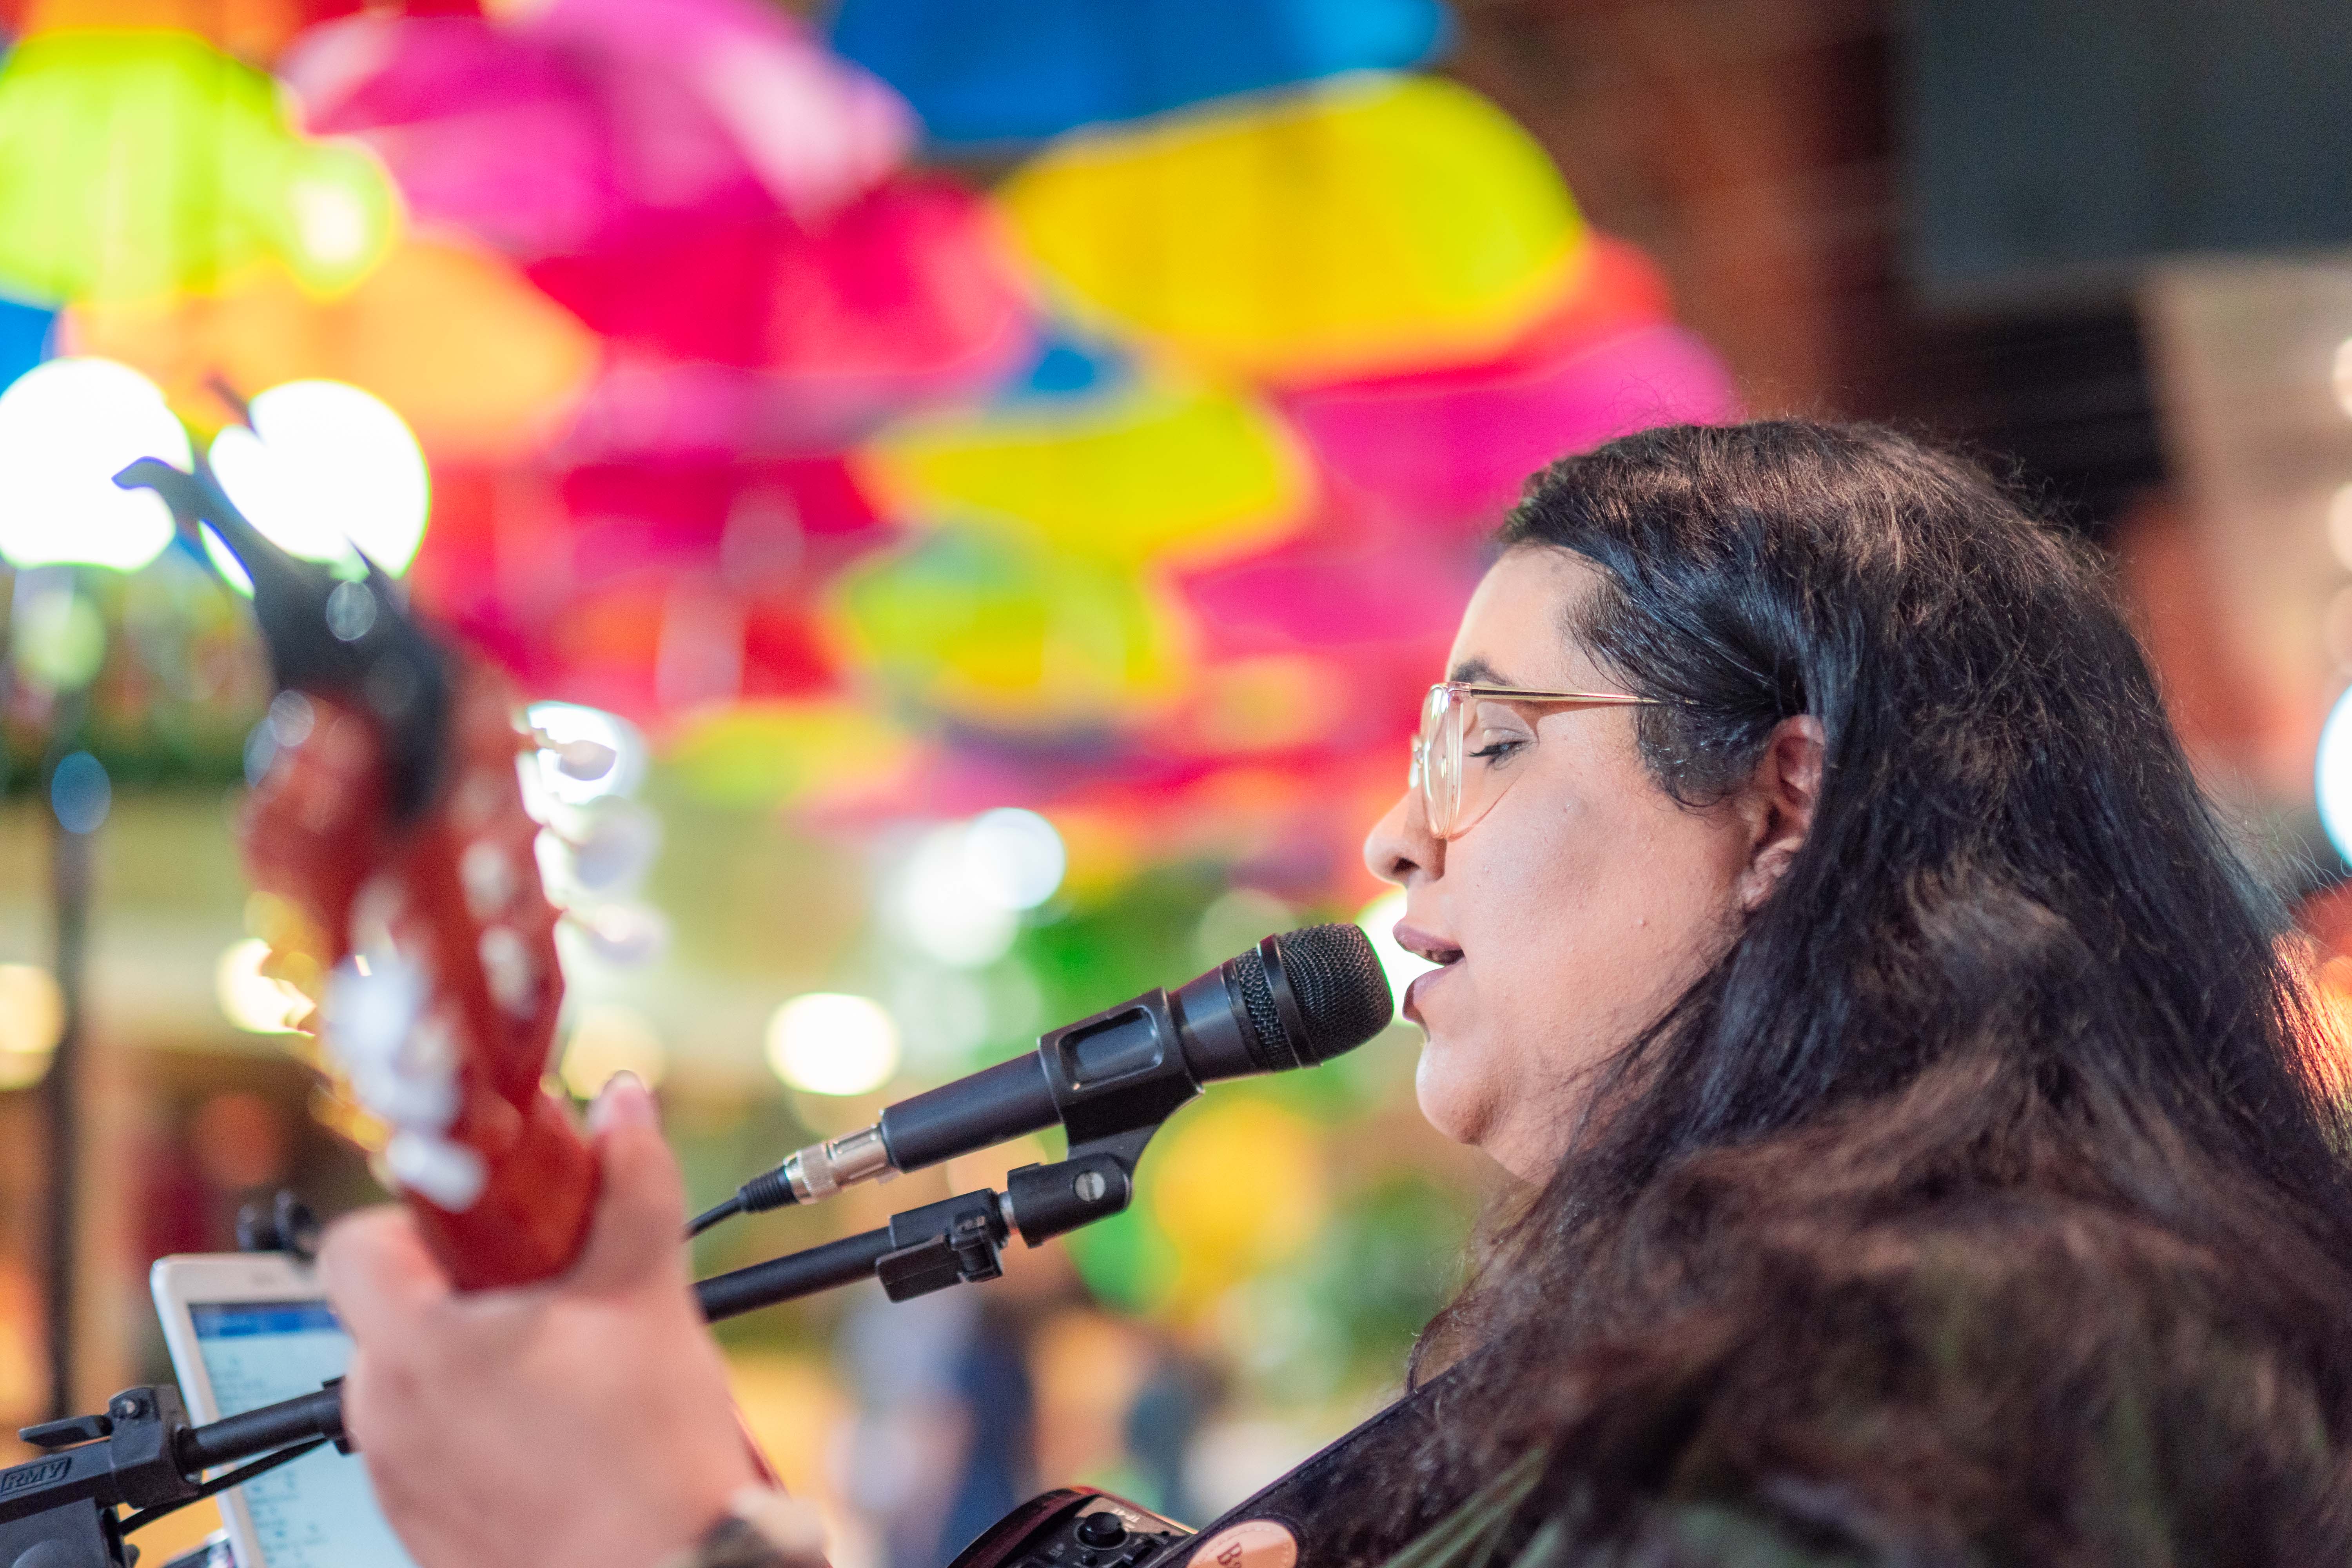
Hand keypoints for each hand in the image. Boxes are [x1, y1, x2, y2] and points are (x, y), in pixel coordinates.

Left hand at [320, 1075, 762, 1567]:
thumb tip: (626, 1105)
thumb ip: (632, 1182)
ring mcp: (394, 1479)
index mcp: (418, 1346)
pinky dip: (473, 1429)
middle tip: (543, 1295)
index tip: (482, 1230)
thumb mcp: (647, 1292)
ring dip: (468, 1362)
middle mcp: (382, 1414)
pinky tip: (549, 1434)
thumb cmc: (650, 1453)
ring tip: (559, 1370)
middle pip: (387, 1314)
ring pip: (409, 1382)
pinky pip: (425, 1448)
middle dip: (461, 1293)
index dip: (413, 1223)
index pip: (352, 1248)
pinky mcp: (419, 1527)